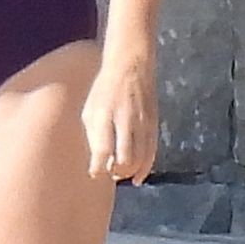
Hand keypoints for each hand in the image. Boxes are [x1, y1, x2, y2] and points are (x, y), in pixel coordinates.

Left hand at [82, 55, 157, 184]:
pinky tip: (136, 178)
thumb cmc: (104, 90)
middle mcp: (125, 120)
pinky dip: (144, 169)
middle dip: (116, 172)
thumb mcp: (90, 109)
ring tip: (119, 173)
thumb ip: (93, 135)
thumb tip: (98, 162)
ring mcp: (142, 123)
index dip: (98, 167)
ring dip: (129, 172)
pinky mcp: (154, 124)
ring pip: (140, 159)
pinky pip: (152, 153)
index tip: (94, 174)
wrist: (131, 66)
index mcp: (104, 115)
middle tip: (109, 173)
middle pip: (124, 159)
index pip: (102, 150)